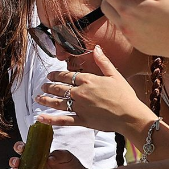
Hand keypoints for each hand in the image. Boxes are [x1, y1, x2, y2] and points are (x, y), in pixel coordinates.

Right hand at [9, 144, 90, 168]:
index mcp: (39, 157)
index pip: (26, 150)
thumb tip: (50, 158)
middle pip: (19, 163)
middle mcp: (34, 168)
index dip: (20, 148)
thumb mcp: (67, 157)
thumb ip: (59, 155)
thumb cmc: (72, 165)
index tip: (21, 148)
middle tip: (16, 162)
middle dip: (14, 161)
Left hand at [35, 45, 153, 133]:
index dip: (56, 75)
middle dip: (49, 87)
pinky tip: (40, 118)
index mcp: (88, 80)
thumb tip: (96, 48)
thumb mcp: (115, 75)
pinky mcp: (82, 120)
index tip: (50, 75)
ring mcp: (79, 107)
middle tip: (42, 86)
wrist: (130, 115)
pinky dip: (50, 120)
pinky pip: (63, 120)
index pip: (67, 75)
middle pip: (59, 88)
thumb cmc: (125, 95)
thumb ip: (103, 61)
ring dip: (46, 100)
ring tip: (38, 98)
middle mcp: (80, 93)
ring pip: (58, 102)